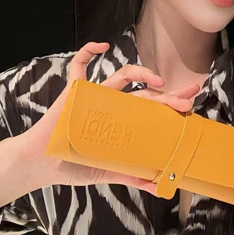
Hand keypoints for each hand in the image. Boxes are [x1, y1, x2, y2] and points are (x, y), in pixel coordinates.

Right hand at [17, 42, 199, 193]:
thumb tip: (159, 187)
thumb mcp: (108, 171)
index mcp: (122, 121)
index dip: (172, 102)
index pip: (152, 107)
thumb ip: (132, 175)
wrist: (42, 164)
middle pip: (145, 93)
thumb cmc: (72, 166)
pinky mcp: (74, 91)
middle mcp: (112, 104)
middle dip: (168, 93)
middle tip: (187, 98)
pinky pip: (79, 65)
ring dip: (141, 73)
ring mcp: (95, 95)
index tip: (191, 103)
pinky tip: (102, 46)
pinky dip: (88, 51)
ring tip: (159, 81)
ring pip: (121, 75)